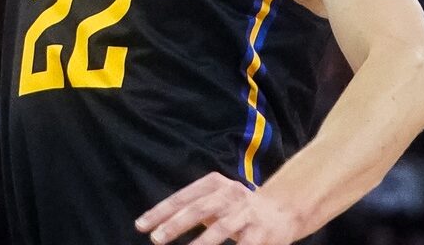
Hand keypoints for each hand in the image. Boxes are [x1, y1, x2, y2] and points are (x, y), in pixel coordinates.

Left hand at [136, 173, 300, 244]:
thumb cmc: (238, 208)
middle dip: (175, 225)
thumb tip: (158, 225)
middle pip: (199, 209)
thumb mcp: (215, 200)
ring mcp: (247, 213)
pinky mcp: (262, 232)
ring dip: (201, 243)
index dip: (160, 212)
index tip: (140, 226)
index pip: (182, 198)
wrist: (282, 209)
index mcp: (214, 184)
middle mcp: (230, 194)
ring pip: (221, 229)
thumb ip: (191, 208)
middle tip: (156, 239)